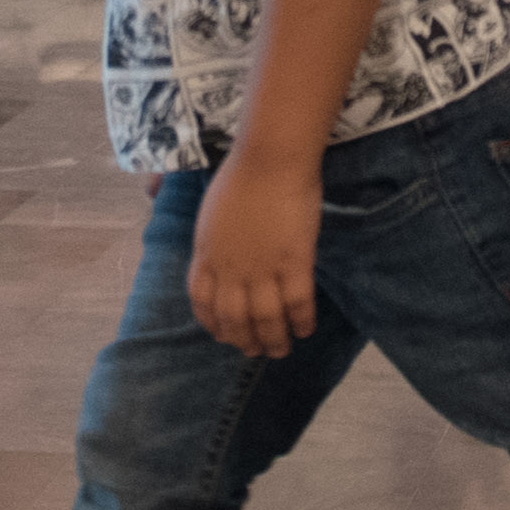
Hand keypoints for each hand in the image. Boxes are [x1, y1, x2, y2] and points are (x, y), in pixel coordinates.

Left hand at [186, 152, 323, 355]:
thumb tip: (217, 254)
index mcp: (207, 255)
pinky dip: (301, 321)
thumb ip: (213, 240)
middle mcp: (231, 269)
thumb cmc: (241, 175)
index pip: (203, 302)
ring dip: (274, 340)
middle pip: (234, 318)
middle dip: (244, 341)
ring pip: (266, 318)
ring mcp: (263, 268)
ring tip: (281, 350)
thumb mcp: (211, 212)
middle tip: (256, 351)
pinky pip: (298, 302)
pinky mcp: (294, 262)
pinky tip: (306, 329)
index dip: (213, 323)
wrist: (270, 159)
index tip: (222, 334)